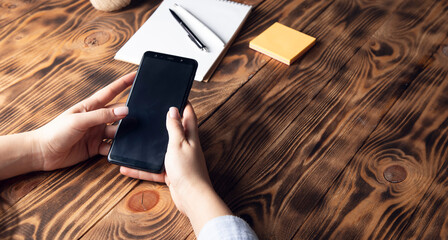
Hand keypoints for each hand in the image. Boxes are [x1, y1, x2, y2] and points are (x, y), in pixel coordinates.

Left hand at [32, 72, 135, 170]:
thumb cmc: (55, 132)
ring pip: (117, 131)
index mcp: (91, 106)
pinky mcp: (96, 147)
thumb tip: (124, 111)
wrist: (42, 153)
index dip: (124, 83)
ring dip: (124, 134)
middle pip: (118, 113)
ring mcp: (96, 133)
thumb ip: (102, 116)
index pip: (111, 92)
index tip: (136, 75)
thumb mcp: (80, 120)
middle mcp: (96, 119)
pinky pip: (111, 147)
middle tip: (142, 115)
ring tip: (131, 135)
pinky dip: (116, 148)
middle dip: (129, 114)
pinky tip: (119, 149)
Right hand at [120, 103, 231, 234]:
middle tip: (151, 115)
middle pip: (174, 131)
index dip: (183, 104)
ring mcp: (178, 160)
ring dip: (148, 148)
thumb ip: (175, 127)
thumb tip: (173, 109)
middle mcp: (185, 147)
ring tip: (134, 141)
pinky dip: (142, 169)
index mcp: (190, 136)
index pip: (188, 115)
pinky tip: (127, 168)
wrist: (191, 197)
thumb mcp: (178, 143)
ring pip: (160, 151)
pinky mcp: (171, 174)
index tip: (176, 95)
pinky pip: (154, 169)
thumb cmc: (188, 169)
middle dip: (164, 123)